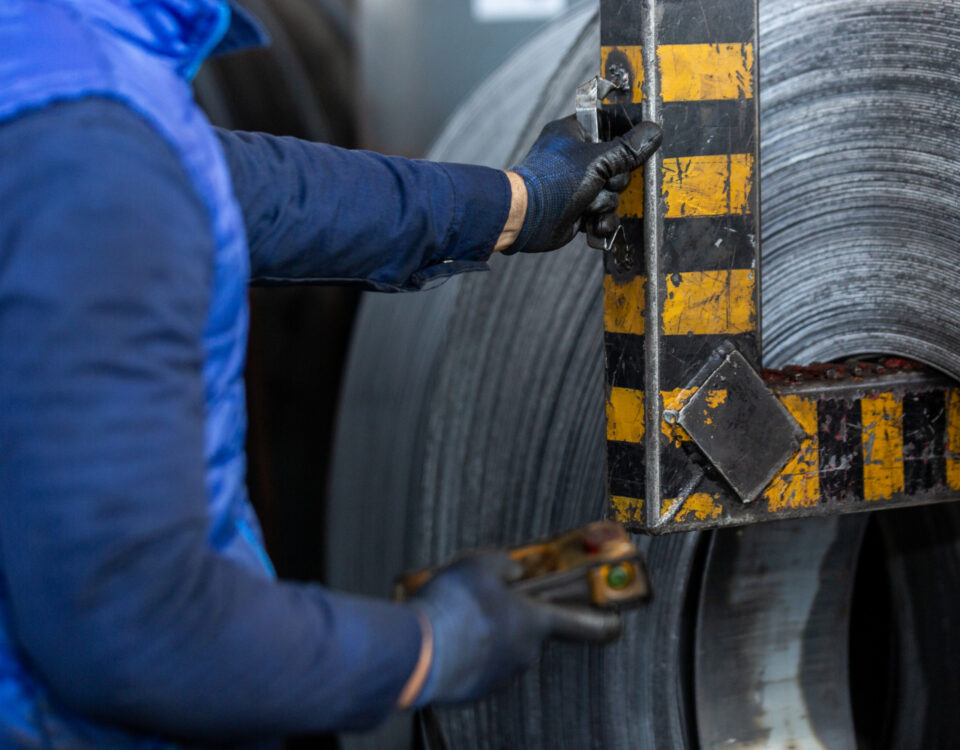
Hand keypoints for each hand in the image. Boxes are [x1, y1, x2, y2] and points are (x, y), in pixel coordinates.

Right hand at [408, 552, 621, 707]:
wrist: (416, 650)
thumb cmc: (453, 606)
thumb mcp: (480, 564)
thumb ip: (503, 565)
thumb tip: (512, 571)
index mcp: (535, 623)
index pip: (581, 624)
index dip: (601, 623)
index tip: (616, 625)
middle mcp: (524, 654)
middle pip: (527, 630)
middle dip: (509, 615)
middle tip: (482, 599)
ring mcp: (499, 675)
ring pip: (500, 646)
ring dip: (484, 632)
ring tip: (455, 615)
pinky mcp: (474, 689)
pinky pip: (477, 663)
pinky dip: (465, 649)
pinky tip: (445, 634)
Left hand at [503, 115, 661, 253]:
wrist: (528, 219)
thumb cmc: (553, 181)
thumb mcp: (597, 160)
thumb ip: (629, 148)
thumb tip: (655, 132)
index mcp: (576, 132)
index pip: (611, 124)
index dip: (626, 135)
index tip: (637, 144)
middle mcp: (577, 156)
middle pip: (619, 165)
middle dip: (614, 180)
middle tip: (602, 181)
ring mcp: (578, 184)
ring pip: (614, 192)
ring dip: (605, 203)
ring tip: (587, 204)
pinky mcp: (580, 209)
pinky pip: (606, 213)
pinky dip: (601, 220)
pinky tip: (590, 222)